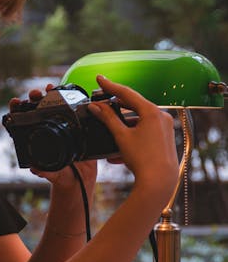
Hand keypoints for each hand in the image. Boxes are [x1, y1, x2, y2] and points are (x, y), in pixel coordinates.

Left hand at [9, 84, 96, 195]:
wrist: (81, 180)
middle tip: (35, 94)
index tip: (15, 102)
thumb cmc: (62, 177)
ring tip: (49, 88)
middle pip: (36, 109)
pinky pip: (70, 109)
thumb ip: (46, 172)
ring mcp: (60, 127)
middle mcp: (46, 131)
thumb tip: (35, 168)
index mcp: (35, 139)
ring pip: (52, 106)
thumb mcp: (54, 175)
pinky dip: (68, 98)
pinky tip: (66, 90)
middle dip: (34, 98)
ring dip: (50, 95)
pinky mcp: (75, 126)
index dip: (16, 110)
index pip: (22, 121)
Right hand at [88, 75, 177, 198]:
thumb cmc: (143, 159)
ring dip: (122, 126)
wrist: (158, 182)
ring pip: (138, 121)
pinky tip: (118, 151)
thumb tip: (96, 107)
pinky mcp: (164, 139)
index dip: (110, 85)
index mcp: (152, 112)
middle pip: (134, 106)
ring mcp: (164, 128)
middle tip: (101, 103)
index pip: (127, 93)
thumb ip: (107, 118)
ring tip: (108, 133)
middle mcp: (161, 116)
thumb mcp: (121, 136)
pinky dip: (131, 136)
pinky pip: (144, 132)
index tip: (99, 78)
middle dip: (116, 107)